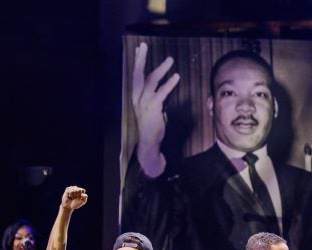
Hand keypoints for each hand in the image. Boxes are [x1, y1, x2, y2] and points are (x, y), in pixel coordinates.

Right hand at [61, 186, 87, 210]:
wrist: (69, 206)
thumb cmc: (76, 204)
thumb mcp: (82, 201)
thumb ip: (85, 198)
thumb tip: (83, 194)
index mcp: (81, 191)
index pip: (82, 190)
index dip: (80, 194)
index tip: (79, 198)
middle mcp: (77, 189)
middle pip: (79, 189)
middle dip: (77, 195)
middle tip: (75, 198)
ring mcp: (72, 188)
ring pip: (74, 189)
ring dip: (73, 195)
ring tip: (72, 197)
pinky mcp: (67, 189)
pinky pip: (70, 190)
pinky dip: (70, 194)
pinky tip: (69, 196)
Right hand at [131, 42, 179, 164]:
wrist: (149, 142)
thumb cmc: (153, 125)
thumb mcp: (155, 107)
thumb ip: (158, 96)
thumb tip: (166, 86)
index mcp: (135, 96)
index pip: (135, 75)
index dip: (137, 61)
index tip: (139, 48)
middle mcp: (136, 97)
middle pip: (137, 73)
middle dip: (140, 59)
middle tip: (144, 45)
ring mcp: (143, 102)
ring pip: (151, 80)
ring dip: (161, 69)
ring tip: (170, 60)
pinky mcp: (153, 108)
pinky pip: (161, 93)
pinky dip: (169, 84)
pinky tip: (176, 77)